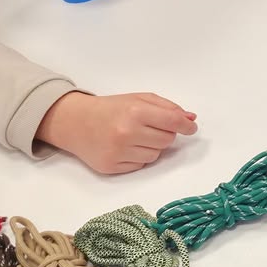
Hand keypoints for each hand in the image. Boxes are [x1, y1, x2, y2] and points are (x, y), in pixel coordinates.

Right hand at [38, 91, 197, 174]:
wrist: (76, 122)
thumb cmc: (111, 108)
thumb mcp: (139, 99)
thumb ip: (168, 107)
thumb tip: (190, 119)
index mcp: (135, 111)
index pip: (173, 122)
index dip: (186, 126)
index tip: (191, 128)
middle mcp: (127, 132)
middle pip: (167, 140)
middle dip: (165, 134)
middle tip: (151, 127)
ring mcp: (118, 152)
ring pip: (156, 155)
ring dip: (152, 146)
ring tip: (135, 136)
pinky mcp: (111, 167)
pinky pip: (141, 165)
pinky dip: (139, 156)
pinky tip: (126, 147)